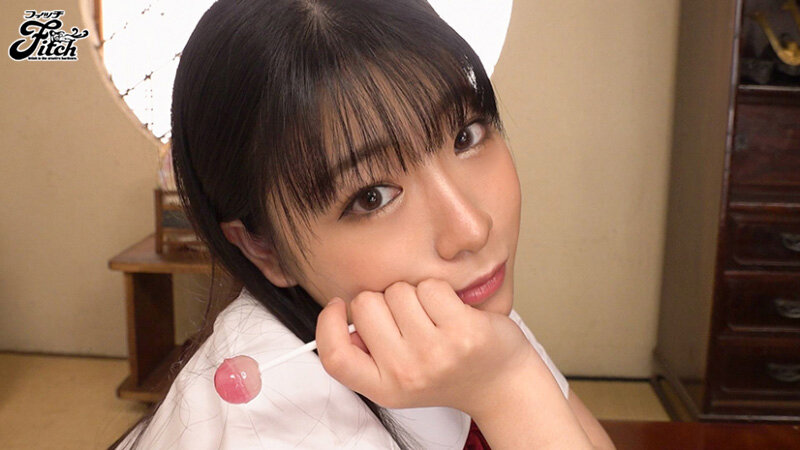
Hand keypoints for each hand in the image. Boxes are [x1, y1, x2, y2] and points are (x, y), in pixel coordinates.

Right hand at [315, 278, 537, 413]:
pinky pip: (429, 285)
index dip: (327, 324)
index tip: (338, 306)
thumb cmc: (447, 371)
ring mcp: (434, 352)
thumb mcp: (398, 376)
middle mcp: (405, 373)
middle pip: (365, 304)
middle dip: (383, 300)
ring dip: (414, 294)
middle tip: (407, 319)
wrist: (499, 382)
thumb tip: (340, 315)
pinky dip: (439, 290)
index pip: (334, 357)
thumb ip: (367, 352)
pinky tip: (451, 310)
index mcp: (383, 387)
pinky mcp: (462, 331)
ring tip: (432, 316)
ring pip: (398, 290)